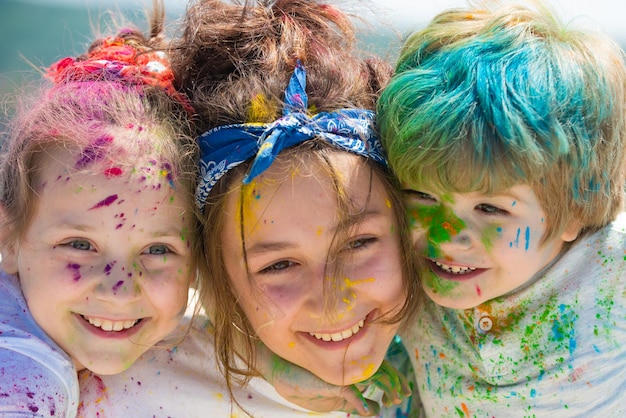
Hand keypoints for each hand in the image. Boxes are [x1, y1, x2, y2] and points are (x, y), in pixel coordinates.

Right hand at [256, 343, 410, 415]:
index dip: (394, 380)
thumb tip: (375, 411)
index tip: (404, 393)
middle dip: (395, 382)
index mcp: (350, 368)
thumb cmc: (303, 381)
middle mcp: (348, 366)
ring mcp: (340, 372)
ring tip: (394, 398)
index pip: (379, 370)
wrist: (278, 369)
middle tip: (403, 394)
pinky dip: (360, 402)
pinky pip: (349, 391)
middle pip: (380, 370)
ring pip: (371, 375)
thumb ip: (354, 402)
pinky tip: (368, 411)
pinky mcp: (330, 381)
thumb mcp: (332, 396)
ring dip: (386, 387)